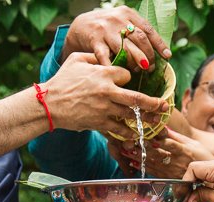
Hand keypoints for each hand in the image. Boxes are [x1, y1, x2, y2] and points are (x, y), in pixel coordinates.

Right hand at [45, 52, 167, 131]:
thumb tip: (106, 55)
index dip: (129, 78)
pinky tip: (137, 134)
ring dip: (146, 120)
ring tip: (157, 121)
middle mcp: (107, 91)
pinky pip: (120, 130)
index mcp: (103, 74)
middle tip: (164, 106)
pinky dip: (130, 133)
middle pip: (137, 98)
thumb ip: (94, 56)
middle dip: (154, 103)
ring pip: (132, 116)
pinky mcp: (100, 123)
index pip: (126, 75)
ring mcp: (105, 109)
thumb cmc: (62, 81)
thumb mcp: (77, 60)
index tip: (128, 81)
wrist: (49, 104)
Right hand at [61, 6, 170, 67]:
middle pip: (139, 39)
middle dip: (148, 55)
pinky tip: (120, 74)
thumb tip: (159, 51)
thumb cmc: (108, 29)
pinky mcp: (95, 41)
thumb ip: (137, 32)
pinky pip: (106, 56)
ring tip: (137, 70)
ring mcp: (105, 30)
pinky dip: (114, 67)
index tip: (167, 56)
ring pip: (125, 48)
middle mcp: (118, 20)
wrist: (81, 26)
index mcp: (128, 14)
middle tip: (150, 68)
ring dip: (134, 62)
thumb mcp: (123, 23)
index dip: (159, 44)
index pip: (148, 29)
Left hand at [119, 128, 213, 178]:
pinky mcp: (170, 178)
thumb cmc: (201, 156)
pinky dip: (143, 167)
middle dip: (142, 148)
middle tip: (129, 141)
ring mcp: (173, 172)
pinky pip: (154, 173)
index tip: (145, 134)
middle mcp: (178, 162)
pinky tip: (132, 162)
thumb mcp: (192, 143)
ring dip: (139, 157)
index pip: (169, 144)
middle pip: (158, 154)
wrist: (209, 177)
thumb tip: (162, 126)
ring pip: (153, 164)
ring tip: (126, 150)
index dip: (157, 140)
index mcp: (185, 150)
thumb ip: (176, 136)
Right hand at [183, 156, 213, 201]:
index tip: (181, 195)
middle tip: (185, 200)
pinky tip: (203, 193)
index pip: (193, 168)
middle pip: (198, 169)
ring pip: (205, 171)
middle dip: (190, 185)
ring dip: (198, 184)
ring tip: (193, 201)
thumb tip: (187, 200)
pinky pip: (213, 172)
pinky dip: (206, 182)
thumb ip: (199, 196)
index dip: (184, 182)